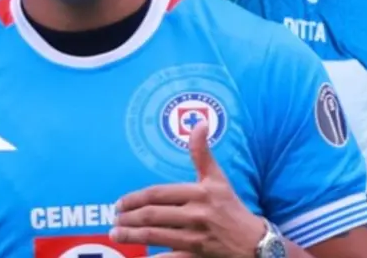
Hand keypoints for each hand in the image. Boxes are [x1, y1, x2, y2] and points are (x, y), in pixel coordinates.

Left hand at [111, 124, 266, 257]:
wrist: (252, 241)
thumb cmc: (230, 207)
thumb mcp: (217, 178)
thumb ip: (202, 153)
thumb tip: (200, 122)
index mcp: (201, 193)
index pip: (159, 194)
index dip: (135, 198)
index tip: (120, 203)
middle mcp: (197, 214)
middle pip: (153, 215)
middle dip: (129, 217)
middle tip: (114, 219)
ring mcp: (196, 237)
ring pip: (155, 235)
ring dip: (131, 235)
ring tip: (116, 233)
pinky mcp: (196, 255)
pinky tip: (136, 257)